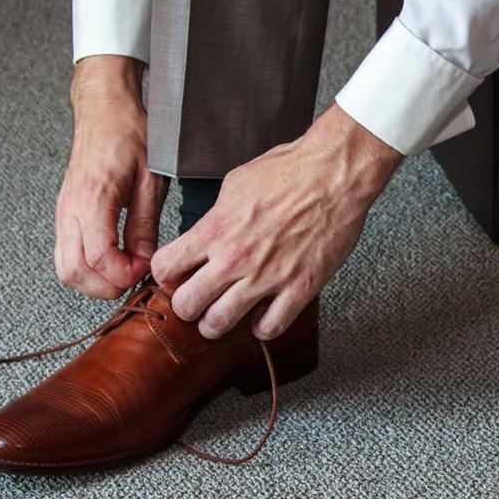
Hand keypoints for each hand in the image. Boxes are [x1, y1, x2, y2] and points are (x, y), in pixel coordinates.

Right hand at [54, 55, 166, 298]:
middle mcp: (70, 209)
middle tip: (135, 277)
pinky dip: (86, 269)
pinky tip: (111, 262)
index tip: (146, 268)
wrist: (105, 109)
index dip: (124, 274)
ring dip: (94, 283)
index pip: (99, 257)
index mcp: (93, 197)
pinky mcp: (64, 214)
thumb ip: (146, 224)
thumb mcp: (151, 179)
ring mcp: (63, 213)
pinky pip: (65, 255)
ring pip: (65, 268)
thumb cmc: (130, 134)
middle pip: (74, 272)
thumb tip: (145, 259)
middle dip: (108, 287)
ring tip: (125, 272)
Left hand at [152, 103, 402, 338]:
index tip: (175, 276)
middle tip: (196, 302)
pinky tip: (262, 317)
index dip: (165, 275)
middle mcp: (235, 258)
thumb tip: (209, 231)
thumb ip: (217, 216)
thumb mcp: (236, 184)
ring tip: (223, 316)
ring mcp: (267, 277)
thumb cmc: (290, 171)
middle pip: (186, 305)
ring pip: (220, 324)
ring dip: (217, 324)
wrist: (334, 175)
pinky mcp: (299, 288)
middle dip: (187, 306)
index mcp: (215, 229)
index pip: (164, 267)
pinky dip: (262, 328)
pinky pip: (270, 328)